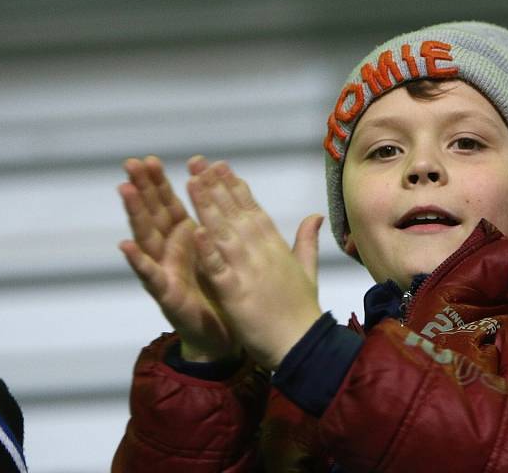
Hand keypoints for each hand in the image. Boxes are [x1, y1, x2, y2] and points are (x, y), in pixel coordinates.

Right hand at [118, 155, 239, 362]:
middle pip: (153, 215)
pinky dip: (139, 261)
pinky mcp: (166, 295)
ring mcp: (164, 272)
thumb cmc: (219, 291)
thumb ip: (214, 223)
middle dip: (142, 189)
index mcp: (185, 239)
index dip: (159, 183)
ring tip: (125, 190)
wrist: (222, 335)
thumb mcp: (218, 251)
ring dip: (136, 214)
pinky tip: (126, 245)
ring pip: (147, 238)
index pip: (169, 204)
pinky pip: (151, 276)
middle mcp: (169, 252)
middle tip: (130, 163)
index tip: (150, 159)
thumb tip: (216, 193)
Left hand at [187, 161, 323, 370]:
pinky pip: (218, 268)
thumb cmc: (302, 310)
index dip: (236, 188)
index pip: (253, 210)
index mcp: (276, 247)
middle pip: (236, 214)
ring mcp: (249, 271)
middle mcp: (263, 253)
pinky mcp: (236, 293)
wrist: (303, 344)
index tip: (221, 166)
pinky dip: (207, 250)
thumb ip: (307, 240)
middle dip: (216, 187)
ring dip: (207, 207)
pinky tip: (195, 231)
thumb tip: (315, 215)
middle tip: (199, 163)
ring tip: (192, 182)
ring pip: (224, 233)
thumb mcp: (307, 270)